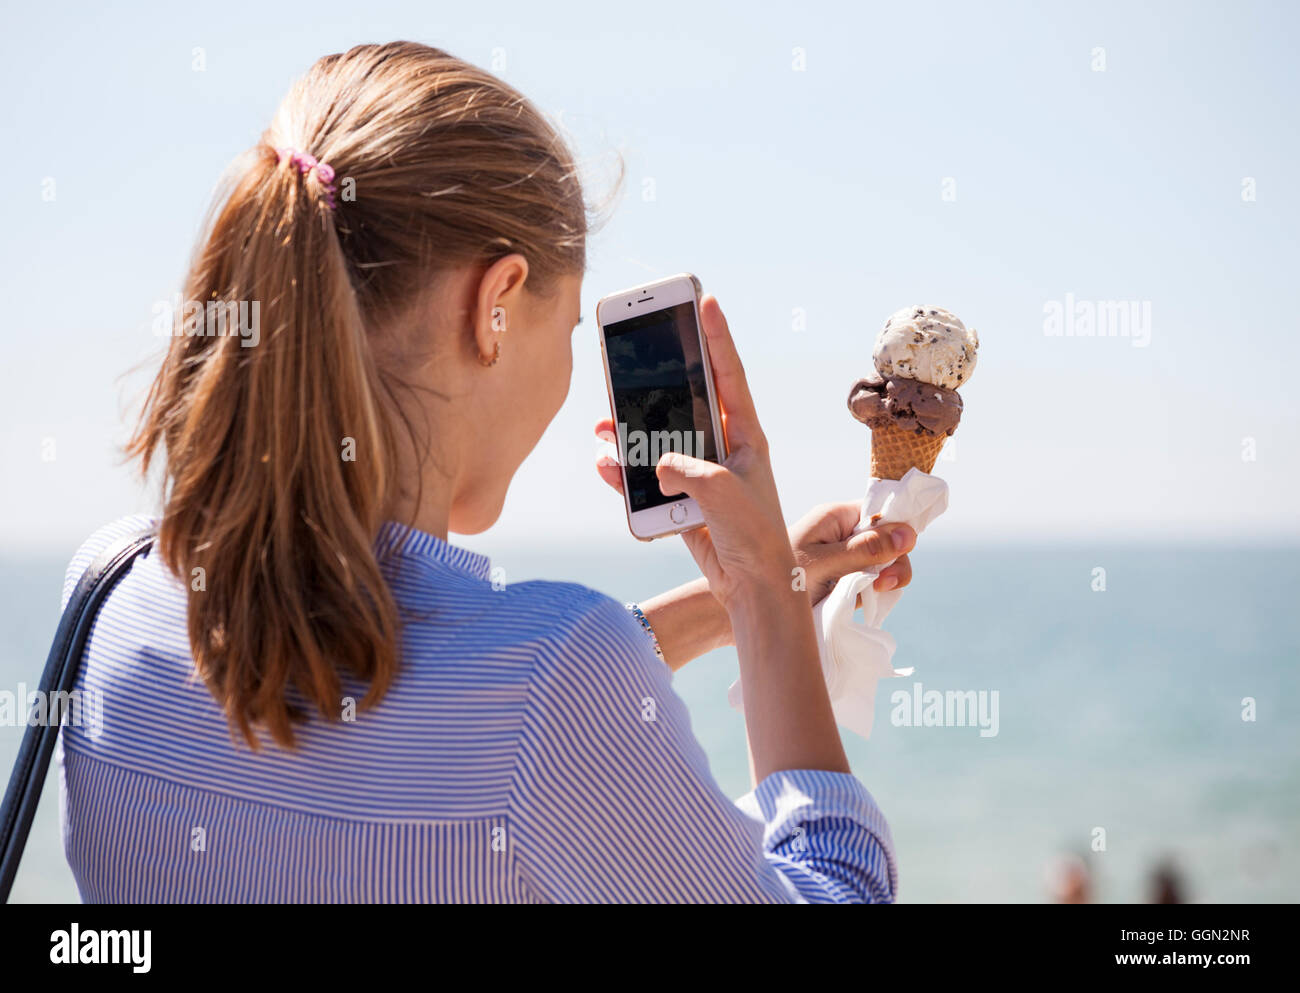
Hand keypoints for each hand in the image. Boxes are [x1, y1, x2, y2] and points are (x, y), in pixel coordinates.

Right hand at [594, 297, 794, 609]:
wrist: (751, 588)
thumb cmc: (754, 538)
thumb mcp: (722, 495)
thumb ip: (688, 470)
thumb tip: (657, 463)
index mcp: (746, 437)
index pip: (729, 375)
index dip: (717, 337)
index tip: (706, 300)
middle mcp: (724, 450)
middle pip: (685, 402)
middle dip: (656, 383)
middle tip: (633, 356)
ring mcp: (701, 474)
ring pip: (659, 440)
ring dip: (631, 433)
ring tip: (605, 425)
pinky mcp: (682, 500)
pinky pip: (647, 478)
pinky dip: (626, 473)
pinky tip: (607, 467)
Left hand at [789, 503, 915, 602]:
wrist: (753, 611)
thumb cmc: (778, 581)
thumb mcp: (823, 564)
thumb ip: (864, 551)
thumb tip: (909, 533)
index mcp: (834, 518)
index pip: (880, 512)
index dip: (896, 532)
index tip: (898, 555)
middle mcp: (840, 534)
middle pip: (887, 541)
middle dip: (893, 562)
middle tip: (884, 585)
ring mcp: (842, 558)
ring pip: (882, 564)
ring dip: (883, 581)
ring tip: (871, 596)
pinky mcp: (842, 581)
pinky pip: (870, 583)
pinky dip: (872, 595)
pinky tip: (863, 604)